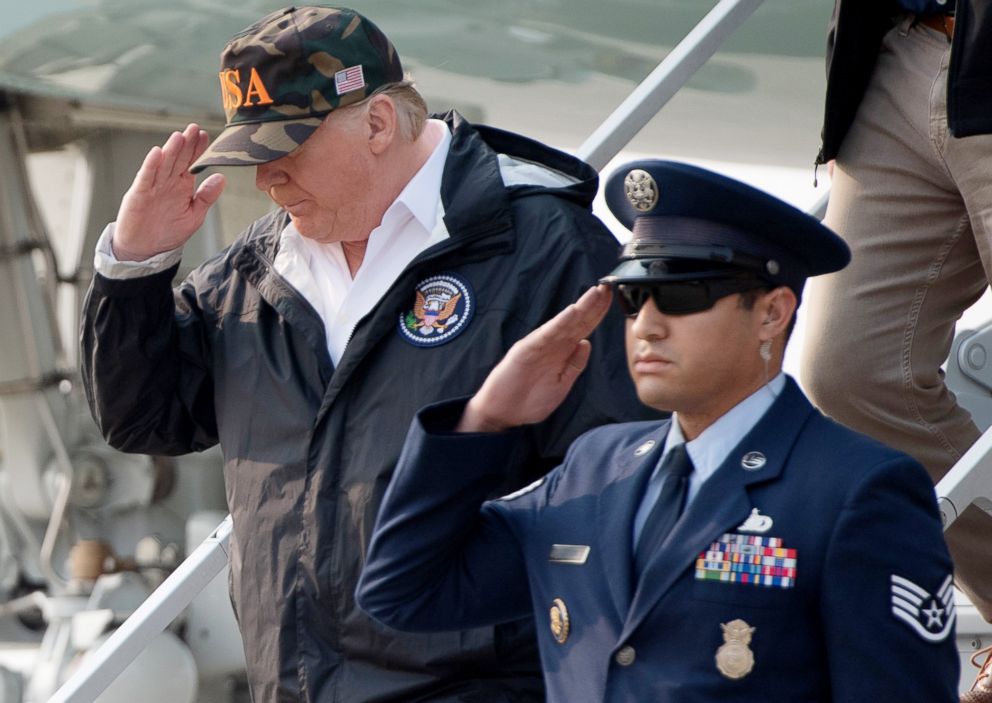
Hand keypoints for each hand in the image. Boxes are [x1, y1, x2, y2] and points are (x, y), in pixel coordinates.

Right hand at [113, 123, 226, 260]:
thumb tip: (222, 178)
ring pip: (163, 165)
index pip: (192, 163)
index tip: (207, 137)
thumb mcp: (194, 215)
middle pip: (178, 159)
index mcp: (182, 186)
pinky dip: (151, 165)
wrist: (144, 249)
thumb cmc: (168, 232)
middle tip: (195, 129)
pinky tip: (157, 153)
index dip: (198, 150)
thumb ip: (206, 197)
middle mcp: (168, 183)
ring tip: (180, 136)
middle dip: (187, 144)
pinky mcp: (139, 194)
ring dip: (171, 150)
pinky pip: (146, 178)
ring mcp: (153, 187)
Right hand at [456, 285, 612, 431]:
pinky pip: (546, 334)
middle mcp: (552, 345)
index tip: (610, 298)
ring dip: (580, 307)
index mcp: (562, 353)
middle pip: (577, 321)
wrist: (502, 414)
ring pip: (564, 323)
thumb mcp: (561, 385)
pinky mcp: (526, 349)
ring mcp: (539, 345)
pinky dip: (559, 323)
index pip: (583, 328)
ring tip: (595, 293)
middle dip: (593, 304)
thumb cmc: (529, 401)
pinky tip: (572, 312)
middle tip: (608, 286)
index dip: (597, 313)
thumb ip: (574, 365)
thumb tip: (587, 343)